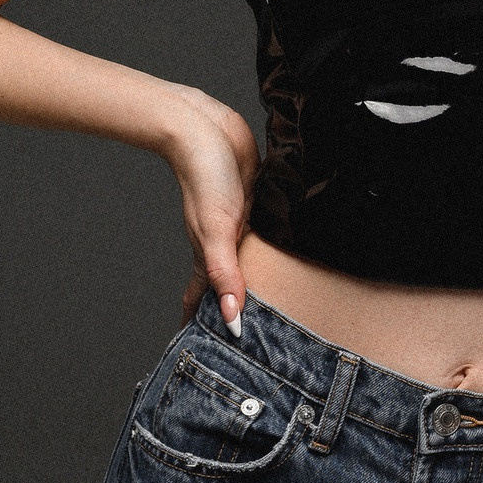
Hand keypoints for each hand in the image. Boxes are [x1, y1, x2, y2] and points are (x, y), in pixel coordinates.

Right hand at [162, 88, 261, 329]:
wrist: (202, 127)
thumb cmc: (204, 176)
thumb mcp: (216, 229)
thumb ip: (223, 273)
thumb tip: (231, 319)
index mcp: (211, 254)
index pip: (204, 300)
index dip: (205, 325)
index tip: (207, 355)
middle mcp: (225, 242)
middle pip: (228, 284)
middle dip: (232, 310)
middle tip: (244, 338)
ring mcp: (239, 222)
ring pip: (246, 260)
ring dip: (252, 280)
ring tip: (265, 303)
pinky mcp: (255, 201)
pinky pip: (262, 233)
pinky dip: (266, 249)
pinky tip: (280, 251)